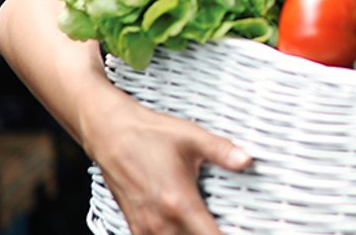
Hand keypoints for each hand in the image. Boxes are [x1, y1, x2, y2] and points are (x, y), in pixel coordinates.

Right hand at [84, 96, 251, 233]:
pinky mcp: (134, 225)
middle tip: (222, 225)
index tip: (243, 232)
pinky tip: (184, 228)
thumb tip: (246, 159)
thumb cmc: (148, 134)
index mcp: (179, 202)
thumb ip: (222, 151)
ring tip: (205, 226)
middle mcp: (160, 221)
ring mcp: (145, 226)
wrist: (109, 132)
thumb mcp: (191, 137)